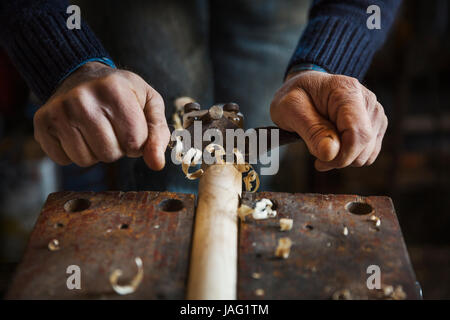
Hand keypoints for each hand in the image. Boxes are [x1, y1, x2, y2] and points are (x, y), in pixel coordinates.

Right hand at [34, 62, 169, 169]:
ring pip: (86, 160)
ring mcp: (59, 111)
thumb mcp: (149, 103)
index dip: (137, 142)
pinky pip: (64, 160)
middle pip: (110, 154)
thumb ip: (159, 133)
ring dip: (96, 152)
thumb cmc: (121, 92)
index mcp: (114, 90)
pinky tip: (78, 133)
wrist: (82, 76)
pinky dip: (74, 153)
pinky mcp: (42, 123)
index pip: (134, 142)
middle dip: (117, 147)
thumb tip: (157, 164)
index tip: (131, 127)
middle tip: (112, 128)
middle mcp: (83, 98)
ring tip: (96, 130)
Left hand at [270, 70, 387, 170]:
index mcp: (347, 91)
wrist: (305, 88)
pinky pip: (368, 154)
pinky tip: (333, 146)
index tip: (319, 162)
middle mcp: (368, 101)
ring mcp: (374, 113)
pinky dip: (350, 157)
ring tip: (322, 144)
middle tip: (315, 151)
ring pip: (368, 153)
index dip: (341, 156)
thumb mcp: (291, 109)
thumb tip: (331, 153)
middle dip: (339, 159)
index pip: (358, 133)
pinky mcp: (376, 125)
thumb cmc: (295, 96)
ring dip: (343, 158)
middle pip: (365, 145)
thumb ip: (312, 131)